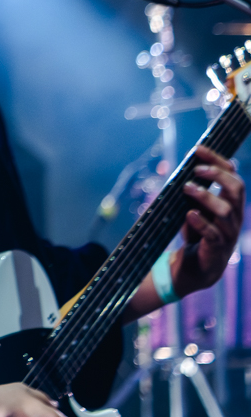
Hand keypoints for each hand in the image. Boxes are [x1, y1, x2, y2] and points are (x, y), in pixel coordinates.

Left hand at [173, 146, 243, 293]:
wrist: (196, 267)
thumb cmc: (195, 232)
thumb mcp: (193, 208)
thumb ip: (192, 192)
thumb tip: (179, 168)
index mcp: (231, 203)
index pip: (233, 176)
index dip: (218, 161)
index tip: (199, 149)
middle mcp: (234, 216)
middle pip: (237, 189)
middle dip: (218, 175)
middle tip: (196, 169)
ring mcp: (228, 232)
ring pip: (226, 210)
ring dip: (206, 196)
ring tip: (187, 187)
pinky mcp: (217, 248)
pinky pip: (213, 234)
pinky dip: (201, 222)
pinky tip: (189, 215)